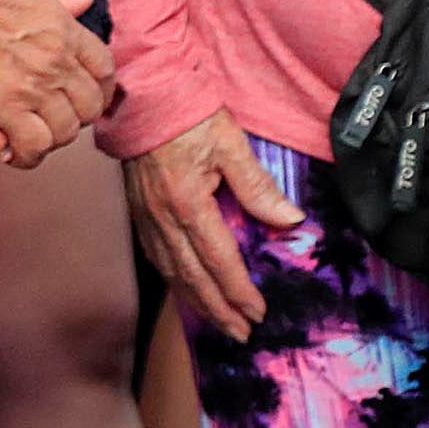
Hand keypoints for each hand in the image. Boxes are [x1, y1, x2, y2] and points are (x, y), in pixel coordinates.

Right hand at [0, 0, 111, 166]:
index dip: (100, 87)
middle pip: (89, 105)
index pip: (103, 68)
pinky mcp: (7, 110)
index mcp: (63, 30)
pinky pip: (34, 144)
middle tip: (58, 119)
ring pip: (65, 130)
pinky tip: (13, 150)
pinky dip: (27, 153)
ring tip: (33, 137)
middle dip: (77, 116)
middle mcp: (57, 61)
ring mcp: (35, 88)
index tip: (91, 94)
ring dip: (51, 138)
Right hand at [130, 112, 304, 339]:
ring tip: (217, 321)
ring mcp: (145, 215)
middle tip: (240, 333)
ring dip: (195, 301)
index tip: (258, 313)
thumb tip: (290, 221)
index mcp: (187, 202)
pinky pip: (155, 255)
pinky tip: (185, 287)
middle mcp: (162, 216)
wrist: (140, 94)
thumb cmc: (186, 113)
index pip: (218, 259)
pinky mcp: (137, 210)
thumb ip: (258, 187)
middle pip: (191, 275)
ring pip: (170, 270)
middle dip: (217, 309)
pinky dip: (173, 279)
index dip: (238, 291)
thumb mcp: (230, 144)